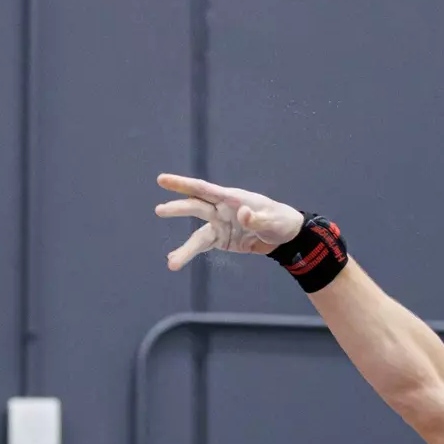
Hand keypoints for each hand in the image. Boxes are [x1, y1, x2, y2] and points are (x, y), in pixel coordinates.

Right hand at [154, 174, 304, 269]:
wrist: (284, 236)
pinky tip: (175, 261)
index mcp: (232, 198)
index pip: (204, 189)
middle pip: (195, 208)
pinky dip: (189, 253)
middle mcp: (221, 209)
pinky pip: (202, 246)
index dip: (183, 184)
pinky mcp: (220, 239)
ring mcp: (219, 224)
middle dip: (177, 209)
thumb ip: (257, 219)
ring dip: (184, 248)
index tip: (163, 180)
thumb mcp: (273, 221)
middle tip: (159, 210)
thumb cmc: (280, 221)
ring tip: (172, 263)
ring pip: (197, 235)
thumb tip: (242, 213)